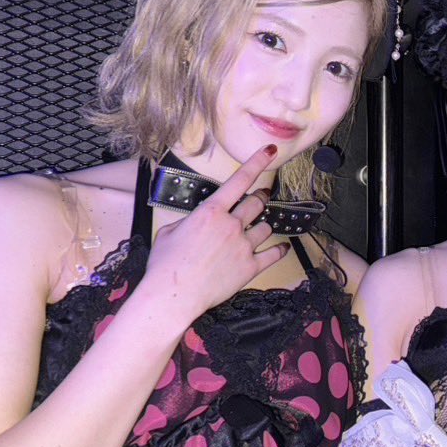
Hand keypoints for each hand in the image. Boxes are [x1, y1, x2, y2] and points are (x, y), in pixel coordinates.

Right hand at [140, 145, 288, 323]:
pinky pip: (273, 254)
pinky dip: (279, 250)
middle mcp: (231, 225)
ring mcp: (244, 246)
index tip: (271, 150)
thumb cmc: (165, 264)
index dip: (258, 162)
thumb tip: (198, 221)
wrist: (172, 296)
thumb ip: (191, 221)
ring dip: (264, 224)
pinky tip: (282, 248)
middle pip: (257, 202)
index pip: (240, 180)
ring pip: (266, 227)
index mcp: (211, 212)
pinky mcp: (250, 268)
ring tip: (260, 226)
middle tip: (261, 195)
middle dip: (260, 196)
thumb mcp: (170, 232)